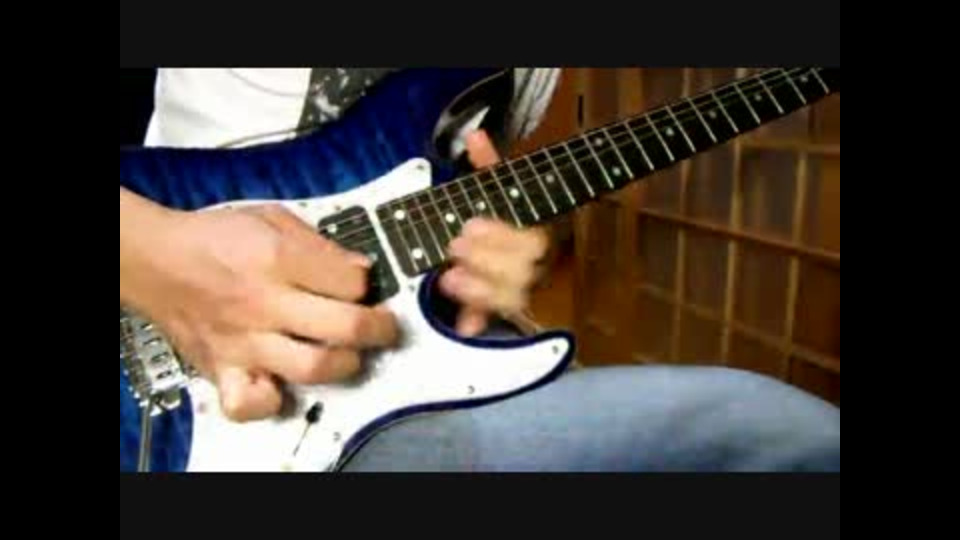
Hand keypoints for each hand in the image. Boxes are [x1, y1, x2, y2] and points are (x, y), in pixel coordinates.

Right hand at [120, 189, 398, 420]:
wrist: (155, 260)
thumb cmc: (216, 239)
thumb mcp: (273, 218)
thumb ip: (321, 245)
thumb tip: (363, 271)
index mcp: (277, 257)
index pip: (351, 283)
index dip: (368, 284)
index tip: (366, 286)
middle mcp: (264, 302)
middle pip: (343, 327)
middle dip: (378, 329)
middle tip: (383, 327)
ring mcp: (245, 341)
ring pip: (313, 368)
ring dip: (343, 364)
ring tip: (348, 355)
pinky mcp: (224, 369)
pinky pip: (252, 403)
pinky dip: (273, 401)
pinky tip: (285, 384)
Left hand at [438, 131, 549, 335]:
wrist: (522, 250)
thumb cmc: (507, 216)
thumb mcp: (501, 189)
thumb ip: (489, 167)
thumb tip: (474, 136)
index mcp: (540, 234)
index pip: (531, 242)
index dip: (499, 236)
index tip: (469, 226)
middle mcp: (537, 266)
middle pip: (523, 273)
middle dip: (486, 260)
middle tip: (455, 246)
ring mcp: (524, 292)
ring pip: (512, 301)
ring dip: (480, 291)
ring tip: (448, 278)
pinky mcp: (505, 311)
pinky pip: (497, 323)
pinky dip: (480, 323)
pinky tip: (464, 325)